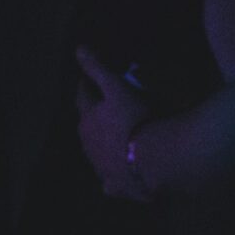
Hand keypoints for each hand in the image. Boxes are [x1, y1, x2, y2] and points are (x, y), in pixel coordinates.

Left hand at [75, 46, 152, 201]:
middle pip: (85, 126)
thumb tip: (78, 48)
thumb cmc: (138, 119)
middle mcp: (88, 144)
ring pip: (95, 153)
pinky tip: (112, 179)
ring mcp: (100, 167)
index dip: (86, 86)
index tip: (88, 80)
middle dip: (90, 116)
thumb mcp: (118, 88)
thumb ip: (98, 69)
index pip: (82, 97)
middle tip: (100, 108)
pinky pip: (110, 182)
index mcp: (87, 119)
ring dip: (100, 144)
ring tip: (111, 139)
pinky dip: (111, 177)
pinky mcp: (116, 186)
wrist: (156, 161)